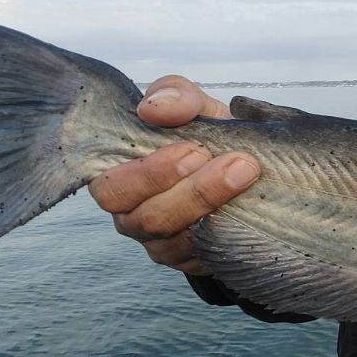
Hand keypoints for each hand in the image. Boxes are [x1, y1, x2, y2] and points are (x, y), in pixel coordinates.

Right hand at [87, 75, 260, 275]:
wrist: (243, 166)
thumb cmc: (204, 135)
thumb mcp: (194, 106)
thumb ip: (175, 96)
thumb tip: (155, 108)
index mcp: (119, 176)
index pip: (110, 188)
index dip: (149, 173)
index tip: (194, 148)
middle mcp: (132, 215)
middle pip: (145, 218)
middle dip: (191, 191)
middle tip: (235, 163)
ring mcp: (160, 242)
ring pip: (174, 240)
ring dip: (214, 206)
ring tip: (246, 173)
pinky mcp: (188, 260)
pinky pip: (200, 257)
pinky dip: (224, 232)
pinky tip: (247, 208)